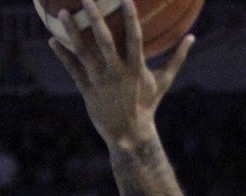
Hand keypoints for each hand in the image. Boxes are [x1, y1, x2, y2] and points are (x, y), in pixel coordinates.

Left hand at [46, 0, 193, 145]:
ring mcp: (100, 81)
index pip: (134, 37)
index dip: (130, 17)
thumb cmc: (147, 104)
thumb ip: (177, 58)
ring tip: (62, 12)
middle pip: (104, 40)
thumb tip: (192, 37)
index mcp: (136, 68)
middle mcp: (117, 73)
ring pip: (84, 52)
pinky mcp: (87, 90)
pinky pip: (73, 69)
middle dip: (95, 17)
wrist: (129, 134)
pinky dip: (63, 55)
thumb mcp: (163, 81)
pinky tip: (53, 39)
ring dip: (73, 32)